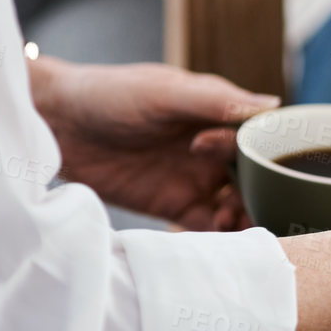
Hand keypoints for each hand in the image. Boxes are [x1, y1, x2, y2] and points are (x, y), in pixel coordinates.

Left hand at [28, 57, 279, 229]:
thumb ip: (215, 102)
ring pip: (238, 203)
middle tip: (244, 208)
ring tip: (229, 224)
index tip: (239, 164)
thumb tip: (274, 106)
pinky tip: (217, 238)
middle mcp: (215, 150)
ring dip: (244, 216)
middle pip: (257, 176)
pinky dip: (220, 236)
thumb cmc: (109, 93)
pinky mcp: (174, 205)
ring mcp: (196, 179)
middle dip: (261, 194)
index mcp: (219, 117)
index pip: (260, 140)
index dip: (261, 156)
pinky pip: (207, 225)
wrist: (56, 123)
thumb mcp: (164, 92)